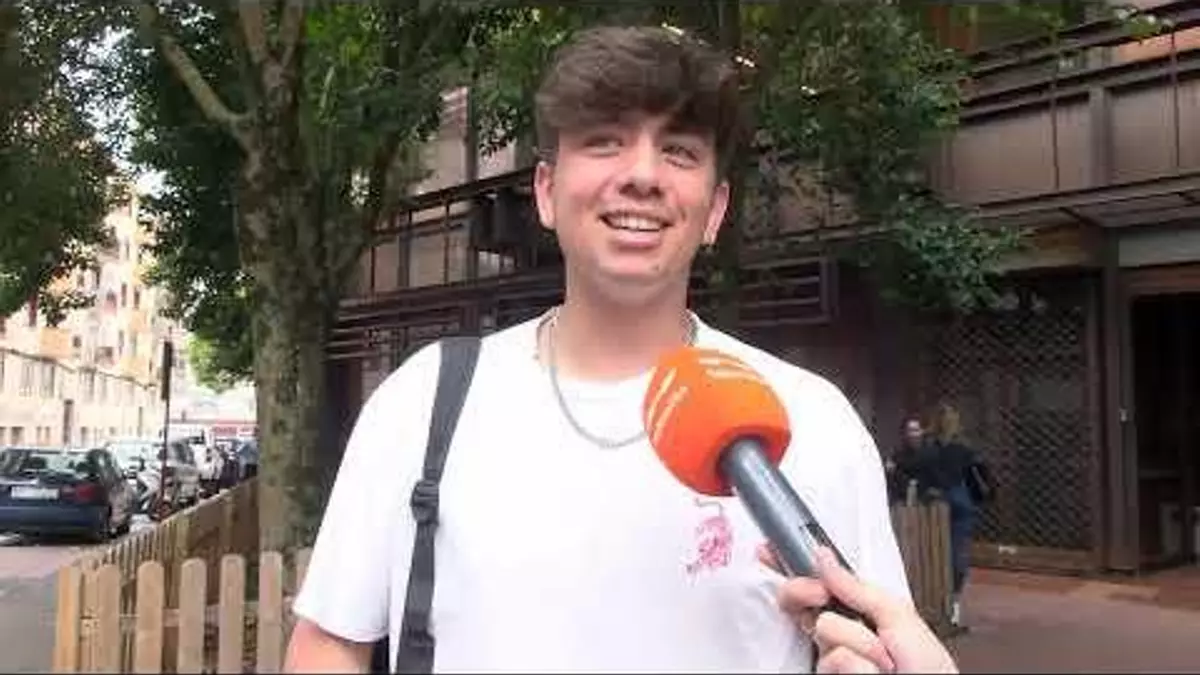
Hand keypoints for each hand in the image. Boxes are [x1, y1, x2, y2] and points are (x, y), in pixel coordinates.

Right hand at [758, 544, 957, 673]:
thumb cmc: (927, 668)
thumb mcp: (900, 616)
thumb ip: (858, 587)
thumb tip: (822, 558)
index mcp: (857, 609)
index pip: (815, 581)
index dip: (787, 565)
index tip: (766, 550)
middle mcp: (838, 631)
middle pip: (798, 599)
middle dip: (805, 591)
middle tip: (820, 595)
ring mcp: (829, 657)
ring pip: (824, 628)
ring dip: (862, 641)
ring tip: (885, 658)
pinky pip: (834, 658)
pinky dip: (861, 664)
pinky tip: (875, 672)